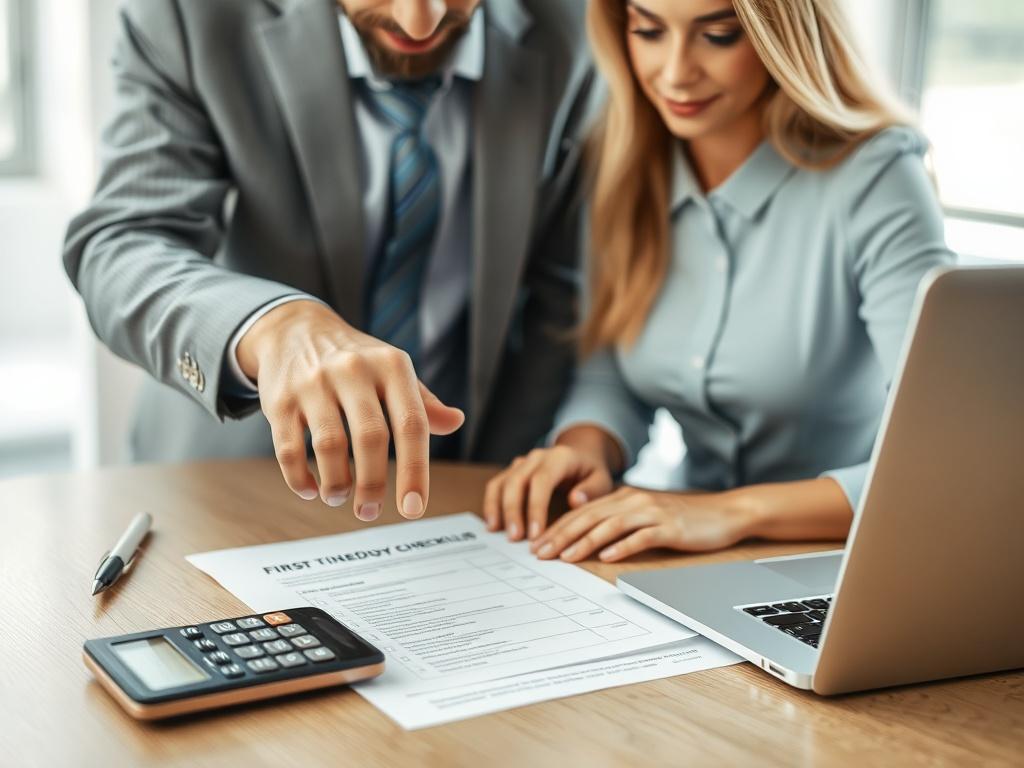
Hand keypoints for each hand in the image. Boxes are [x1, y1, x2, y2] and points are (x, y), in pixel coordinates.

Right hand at [237, 300, 464, 519]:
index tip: (414, 508)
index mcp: (391, 365)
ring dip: (336, 485)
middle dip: (373, 485)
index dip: (415, 471)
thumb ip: (424, 402)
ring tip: (340, 498)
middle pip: (371, 439)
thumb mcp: (394, 369)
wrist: (295, 329)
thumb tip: (456, 422)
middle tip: (371, 511)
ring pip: (329, 446)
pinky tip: (311, 489)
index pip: (411, 424)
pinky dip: (300, 479)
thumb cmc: (356, 359)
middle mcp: (353, 370)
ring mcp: (313, 383)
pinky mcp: (280, 399)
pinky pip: (289, 449)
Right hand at [482, 435, 616, 541]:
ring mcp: (521, 463)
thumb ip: (592, 490)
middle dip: (513, 510)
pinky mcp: (512, 472)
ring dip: (497, 507)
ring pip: (502, 482)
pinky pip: (496, 485)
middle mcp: (536, 458)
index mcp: (559, 457)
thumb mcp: (601, 479)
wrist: (579, 455)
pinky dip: (491, 504)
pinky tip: (493, 524)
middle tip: (515, 538)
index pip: (543, 479)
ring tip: (497, 532)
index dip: (536, 506)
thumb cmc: (590, 473)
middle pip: (517, 480)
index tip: (535, 533)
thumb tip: (575, 500)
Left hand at [529, 487, 757, 561]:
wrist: (726, 512)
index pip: (583, 512)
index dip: (558, 528)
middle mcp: (634, 500)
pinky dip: (622, 546)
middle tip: (540, 553)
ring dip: (585, 541)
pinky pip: (641, 536)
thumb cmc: (685, 518)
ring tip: (565, 557)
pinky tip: (606, 557)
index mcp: (625, 497)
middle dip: (561, 535)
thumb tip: (590, 540)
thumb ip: (621, 521)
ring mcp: (652, 512)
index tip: (538, 544)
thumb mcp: (647, 515)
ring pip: (610, 525)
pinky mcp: (670, 527)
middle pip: (590, 517)